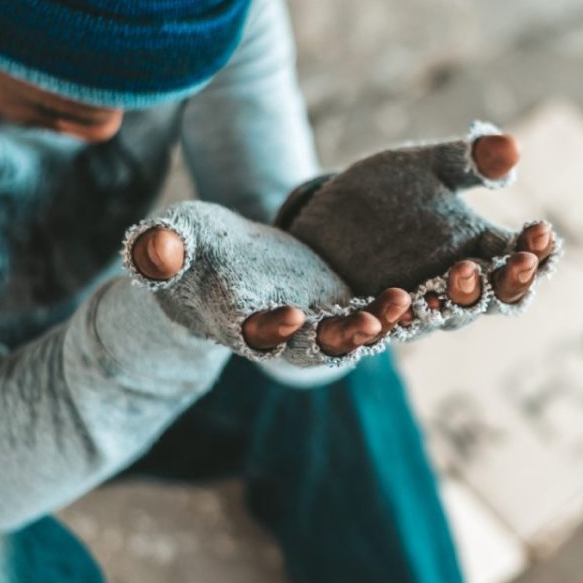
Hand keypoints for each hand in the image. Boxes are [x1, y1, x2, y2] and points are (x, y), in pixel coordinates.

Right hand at [129, 219, 411, 359]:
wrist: (222, 261)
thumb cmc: (190, 248)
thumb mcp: (176, 238)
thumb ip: (161, 248)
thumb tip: (151, 247)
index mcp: (237, 320)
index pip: (253, 331)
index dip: (271, 327)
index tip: (290, 314)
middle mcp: (283, 334)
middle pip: (314, 344)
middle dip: (342, 336)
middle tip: (371, 324)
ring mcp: (318, 323)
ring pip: (353, 332)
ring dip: (381, 324)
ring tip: (408, 303)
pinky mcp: (345, 306)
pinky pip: (376, 313)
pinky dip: (399, 308)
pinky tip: (431, 290)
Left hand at [278, 121, 561, 337]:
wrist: (325, 222)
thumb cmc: (389, 194)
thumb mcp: (426, 167)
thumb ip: (467, 160)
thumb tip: (511, 146)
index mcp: (475, 254)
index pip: (518, 263)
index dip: (535, 252)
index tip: (540, 230)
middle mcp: (448, 291)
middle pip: (485, 300)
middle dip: (497, 283)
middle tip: (504, 262)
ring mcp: (404, 311)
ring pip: (432, 321)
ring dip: (437, 307)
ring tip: (441, 282)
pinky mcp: (354, 323)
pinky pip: (364, 336)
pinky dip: (365, 330)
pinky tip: (366, 319)